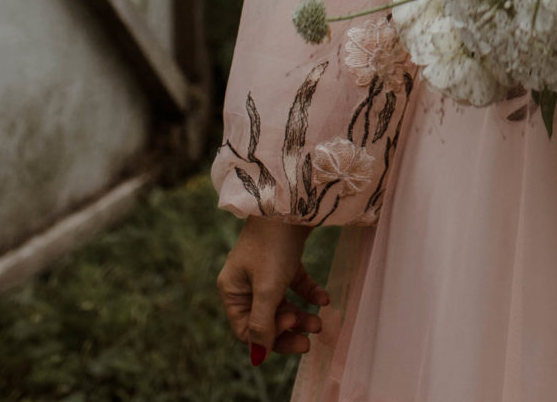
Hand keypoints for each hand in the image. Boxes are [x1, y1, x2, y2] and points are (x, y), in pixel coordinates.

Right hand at [217, 215, 329, 363]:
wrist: (293, 200)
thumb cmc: (273, 245)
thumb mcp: (267, 288)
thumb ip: (262, 324)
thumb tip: (259, 356)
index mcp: (232, 290)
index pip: (246, 329)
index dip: (269, 337)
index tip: (291, 331)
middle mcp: (245, 282)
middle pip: (266, 319)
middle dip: (288, 330)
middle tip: (310, 339)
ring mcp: (265, 270)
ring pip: (282, 304)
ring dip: (301, 315)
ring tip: (320, 322)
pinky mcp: (284, 259)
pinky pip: (295, 284)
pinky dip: (308, 293)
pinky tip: (324, 299)